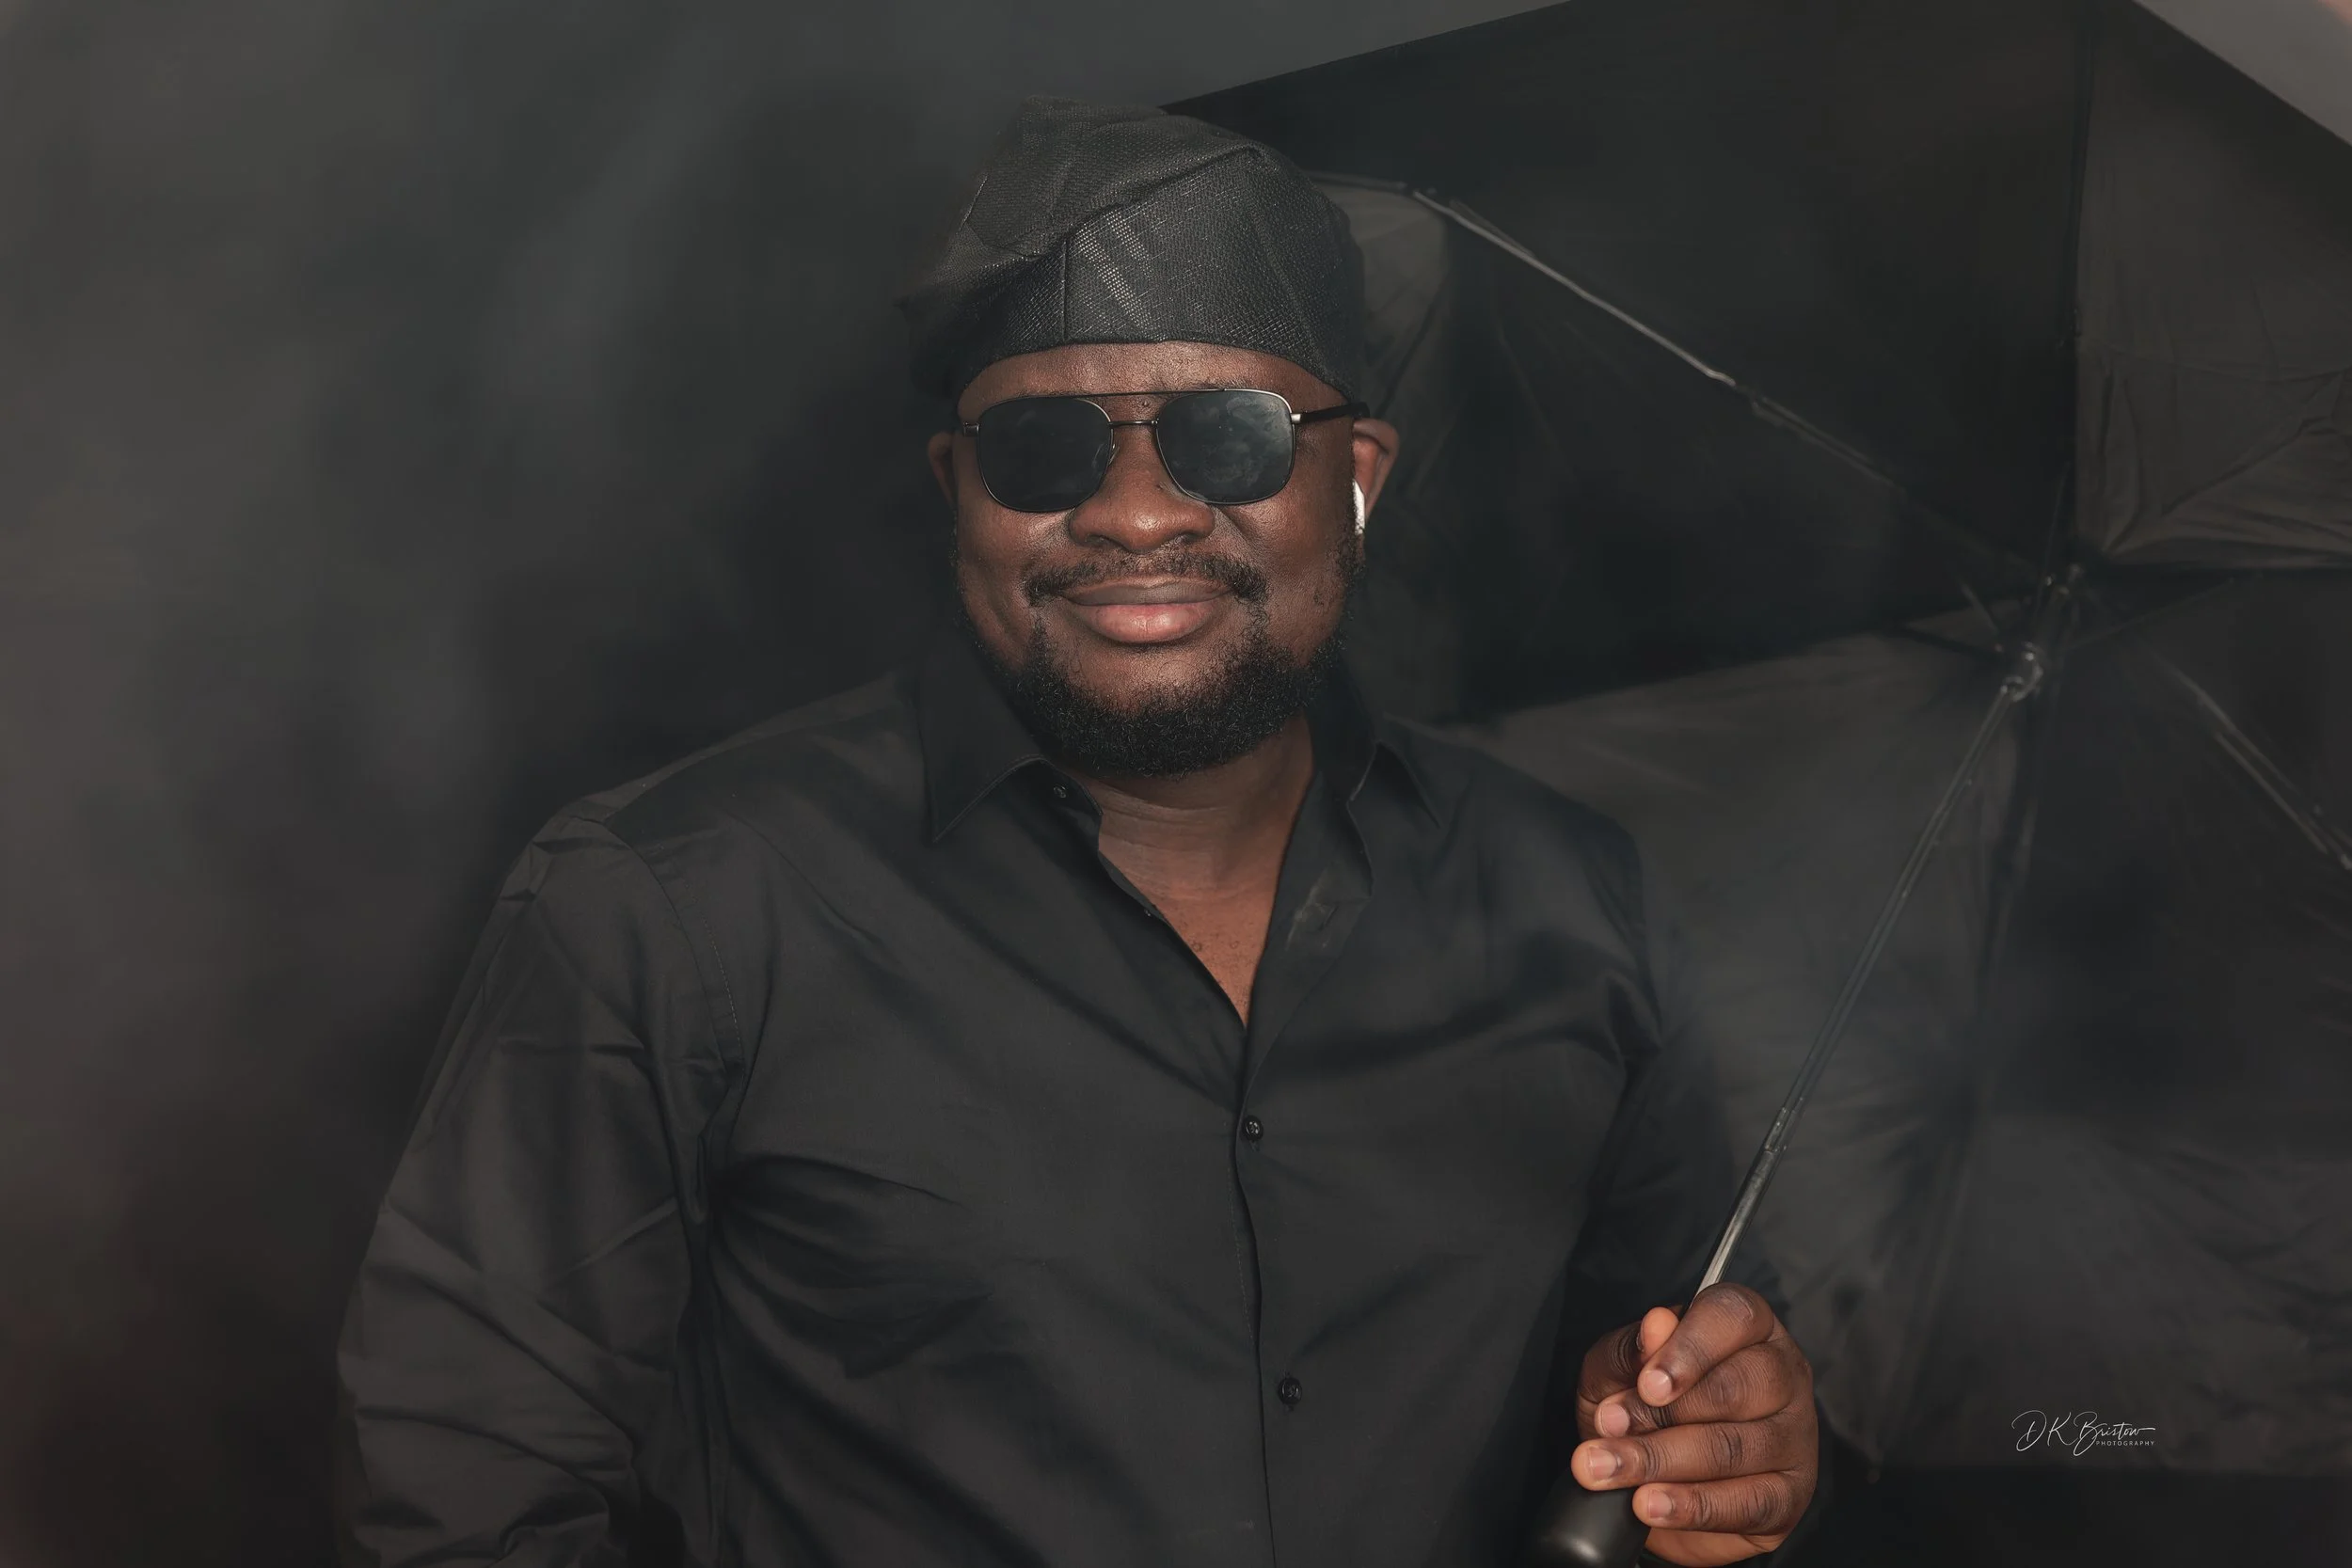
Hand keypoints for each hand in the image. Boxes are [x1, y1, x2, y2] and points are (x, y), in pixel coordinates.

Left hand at [1572, 1284, 1816, 1565]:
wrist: (1649, 1476)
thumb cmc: (1640, 1405)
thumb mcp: (1616, 1368)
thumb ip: (1630, 1348)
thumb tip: (1654, 1327)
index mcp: (1746, 1326)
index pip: (1732, 1317)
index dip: (1688, 1349)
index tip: (1647, 1384)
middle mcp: (1782, 1373)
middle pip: (1734, 1387)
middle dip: (1661, 1415)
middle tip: (1608, 1427)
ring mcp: (1794, 1436)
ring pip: (1734, 1448)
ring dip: (1662, 1461)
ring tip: (1609, 1469)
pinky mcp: (1789, 1494)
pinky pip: (1748, 1502)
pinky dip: (1692, 1506)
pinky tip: (1652, 1505)